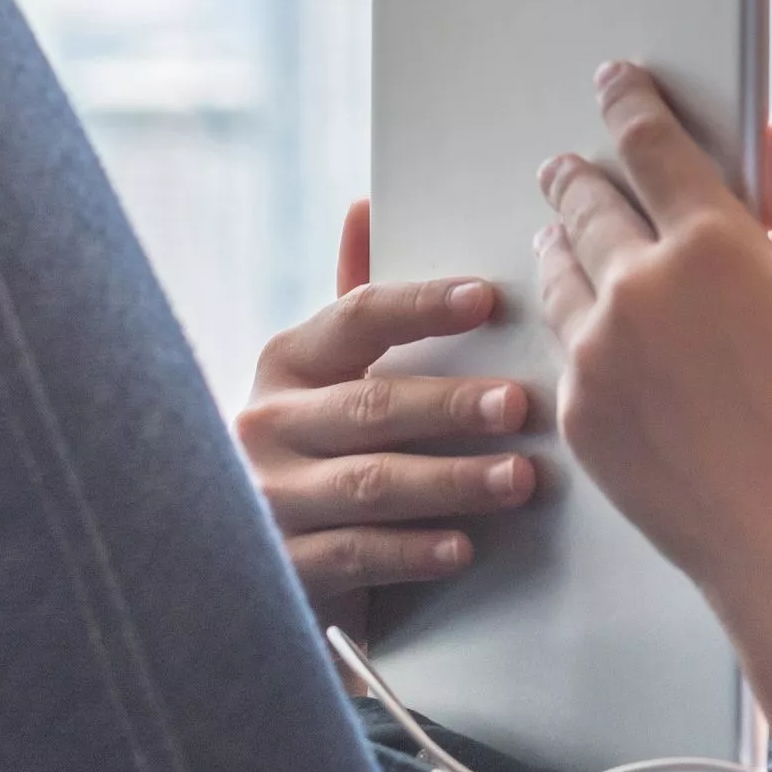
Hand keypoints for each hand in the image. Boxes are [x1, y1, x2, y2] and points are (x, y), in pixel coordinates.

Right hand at [237, 199, 536, 636]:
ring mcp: (269, 497)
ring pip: (371, 483)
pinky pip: (355, 554)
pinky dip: (413, 551)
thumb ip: (356, 303)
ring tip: (519, 478)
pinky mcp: (282, 568)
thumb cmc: (320, 448)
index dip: (421, 306)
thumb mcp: (327, 375)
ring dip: (452, 481)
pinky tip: (463, 547)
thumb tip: (365, 203)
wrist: (250, 565)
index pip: (357, 317)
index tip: (487, 298)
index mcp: (288, 362)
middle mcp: (268, 423)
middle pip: (371, 405)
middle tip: (520, 405)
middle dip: (451, 405)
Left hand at [534, 62, 771, 605]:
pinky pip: (560, 341)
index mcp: (715, 247)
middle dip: (581, 170)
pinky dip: (570, 315)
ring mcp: (598, 355)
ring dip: (563, 237)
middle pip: (587, 200)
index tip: (619, 82)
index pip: (652, 144)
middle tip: (576, 162)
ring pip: (559, 268)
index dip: (631, 102)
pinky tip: (587, 320)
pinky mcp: (581, 413)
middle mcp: (640, 290)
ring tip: (569, 231)